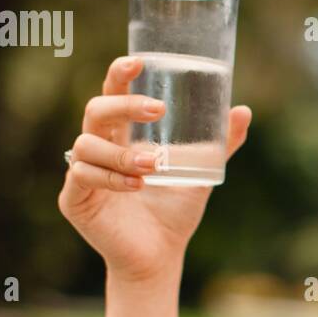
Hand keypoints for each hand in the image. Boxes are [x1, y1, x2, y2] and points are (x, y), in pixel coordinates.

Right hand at [57, 55, 251, 282]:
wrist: (162, 255)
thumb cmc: (175, 210)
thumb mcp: (201, 171)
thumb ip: (219, 143)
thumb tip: (243, 111)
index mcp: (122, 135)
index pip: (112, 95)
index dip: (118, 75)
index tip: (138, 61)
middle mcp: (98, 148)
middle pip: (96, 111)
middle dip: (124, 105)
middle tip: (157, 109)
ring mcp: (82, 173)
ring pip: (87, 145)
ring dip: (123, 151)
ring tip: (154, 164)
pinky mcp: (74, 200)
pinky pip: (83, 176)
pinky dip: (112, 178)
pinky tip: (136, 185)